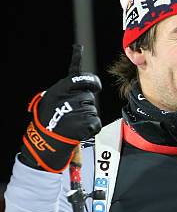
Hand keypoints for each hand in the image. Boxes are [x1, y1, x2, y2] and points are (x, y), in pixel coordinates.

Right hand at [20, 45, 101, 171]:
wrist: (46, 141)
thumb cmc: (47, 119)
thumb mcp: (49, 98)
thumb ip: (65, 86)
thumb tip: (79, 70)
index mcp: (59, 90)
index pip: (80, 79)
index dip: (92, 81)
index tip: (96, 85)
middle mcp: (70, 99)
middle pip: (88, 96)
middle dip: (84, 104)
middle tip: (73, 113)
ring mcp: (79, 111)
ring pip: (92, 109)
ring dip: (87, 116)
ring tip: (73, 122)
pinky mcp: (87, 123)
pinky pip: (96, 121)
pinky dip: (92, 127)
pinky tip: (80, 129)